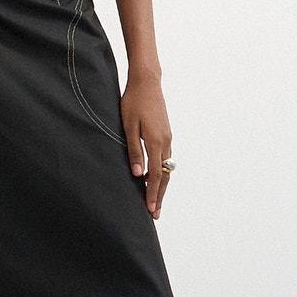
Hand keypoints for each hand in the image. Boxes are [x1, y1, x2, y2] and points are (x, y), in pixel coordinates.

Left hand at [120, 74, 171, 218]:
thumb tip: (137, 174)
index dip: (152, 194)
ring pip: (167, 168)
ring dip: (161, 186)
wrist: (147, 82)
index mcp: (156, 141)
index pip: (155, 175)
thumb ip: (133, 150)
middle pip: (165, 176)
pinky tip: (153, 178)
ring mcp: (167, 138)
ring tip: (156, 201)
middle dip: (160, 196)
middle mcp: (165, 142)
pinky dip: (161, 172)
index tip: (150, 210)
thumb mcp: (128, 126)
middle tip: (156, 214)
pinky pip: (165, 158)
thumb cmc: (133, 101)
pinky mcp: (165, 134)